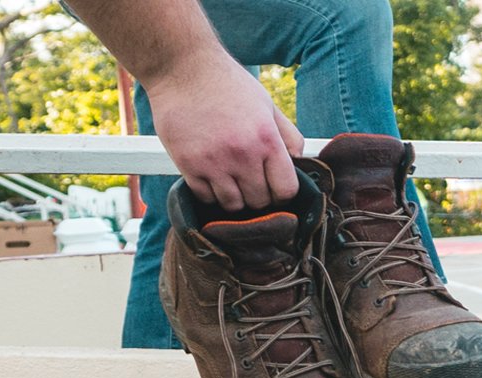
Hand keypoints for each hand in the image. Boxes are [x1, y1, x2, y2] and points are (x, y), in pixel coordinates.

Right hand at [145, 52, 303, 211]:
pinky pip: (206, 198)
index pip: (286, 191)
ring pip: (233, 206)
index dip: (282, 193)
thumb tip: (301, 165)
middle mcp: (242, 154)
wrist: (180, 66)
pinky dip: (210, 193)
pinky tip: (211, 176)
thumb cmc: (227, 85)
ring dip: (234, 197)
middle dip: (258, 195)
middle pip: (260, 202)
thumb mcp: (267, 105)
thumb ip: (288, 136)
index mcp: (267, 139)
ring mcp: (214, 162)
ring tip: (230, 179)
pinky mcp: (188, 165)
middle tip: (249, 180)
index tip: (274, 187)